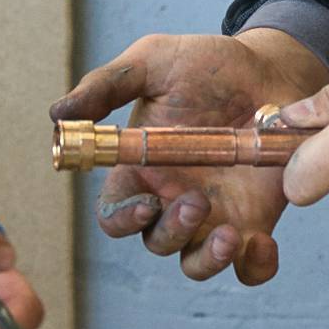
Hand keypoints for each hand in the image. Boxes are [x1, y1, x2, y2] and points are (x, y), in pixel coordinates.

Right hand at [54, 28, 328, 285]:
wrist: (269, 68)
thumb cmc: (207, 65)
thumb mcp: (153, 61)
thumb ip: (106, 85)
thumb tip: (58, 114)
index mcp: (141, 171)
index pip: (115, 215)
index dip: (123, 220)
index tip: (146, 204)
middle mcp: (173, 200)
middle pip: (157, 243)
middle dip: (173, 231)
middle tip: (197, 202)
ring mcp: (216, 215)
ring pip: (197, 264)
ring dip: (208, 260)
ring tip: (229, 235)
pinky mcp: (257, 221)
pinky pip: (251, 267)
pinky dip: (256, 267)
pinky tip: (262, 243)